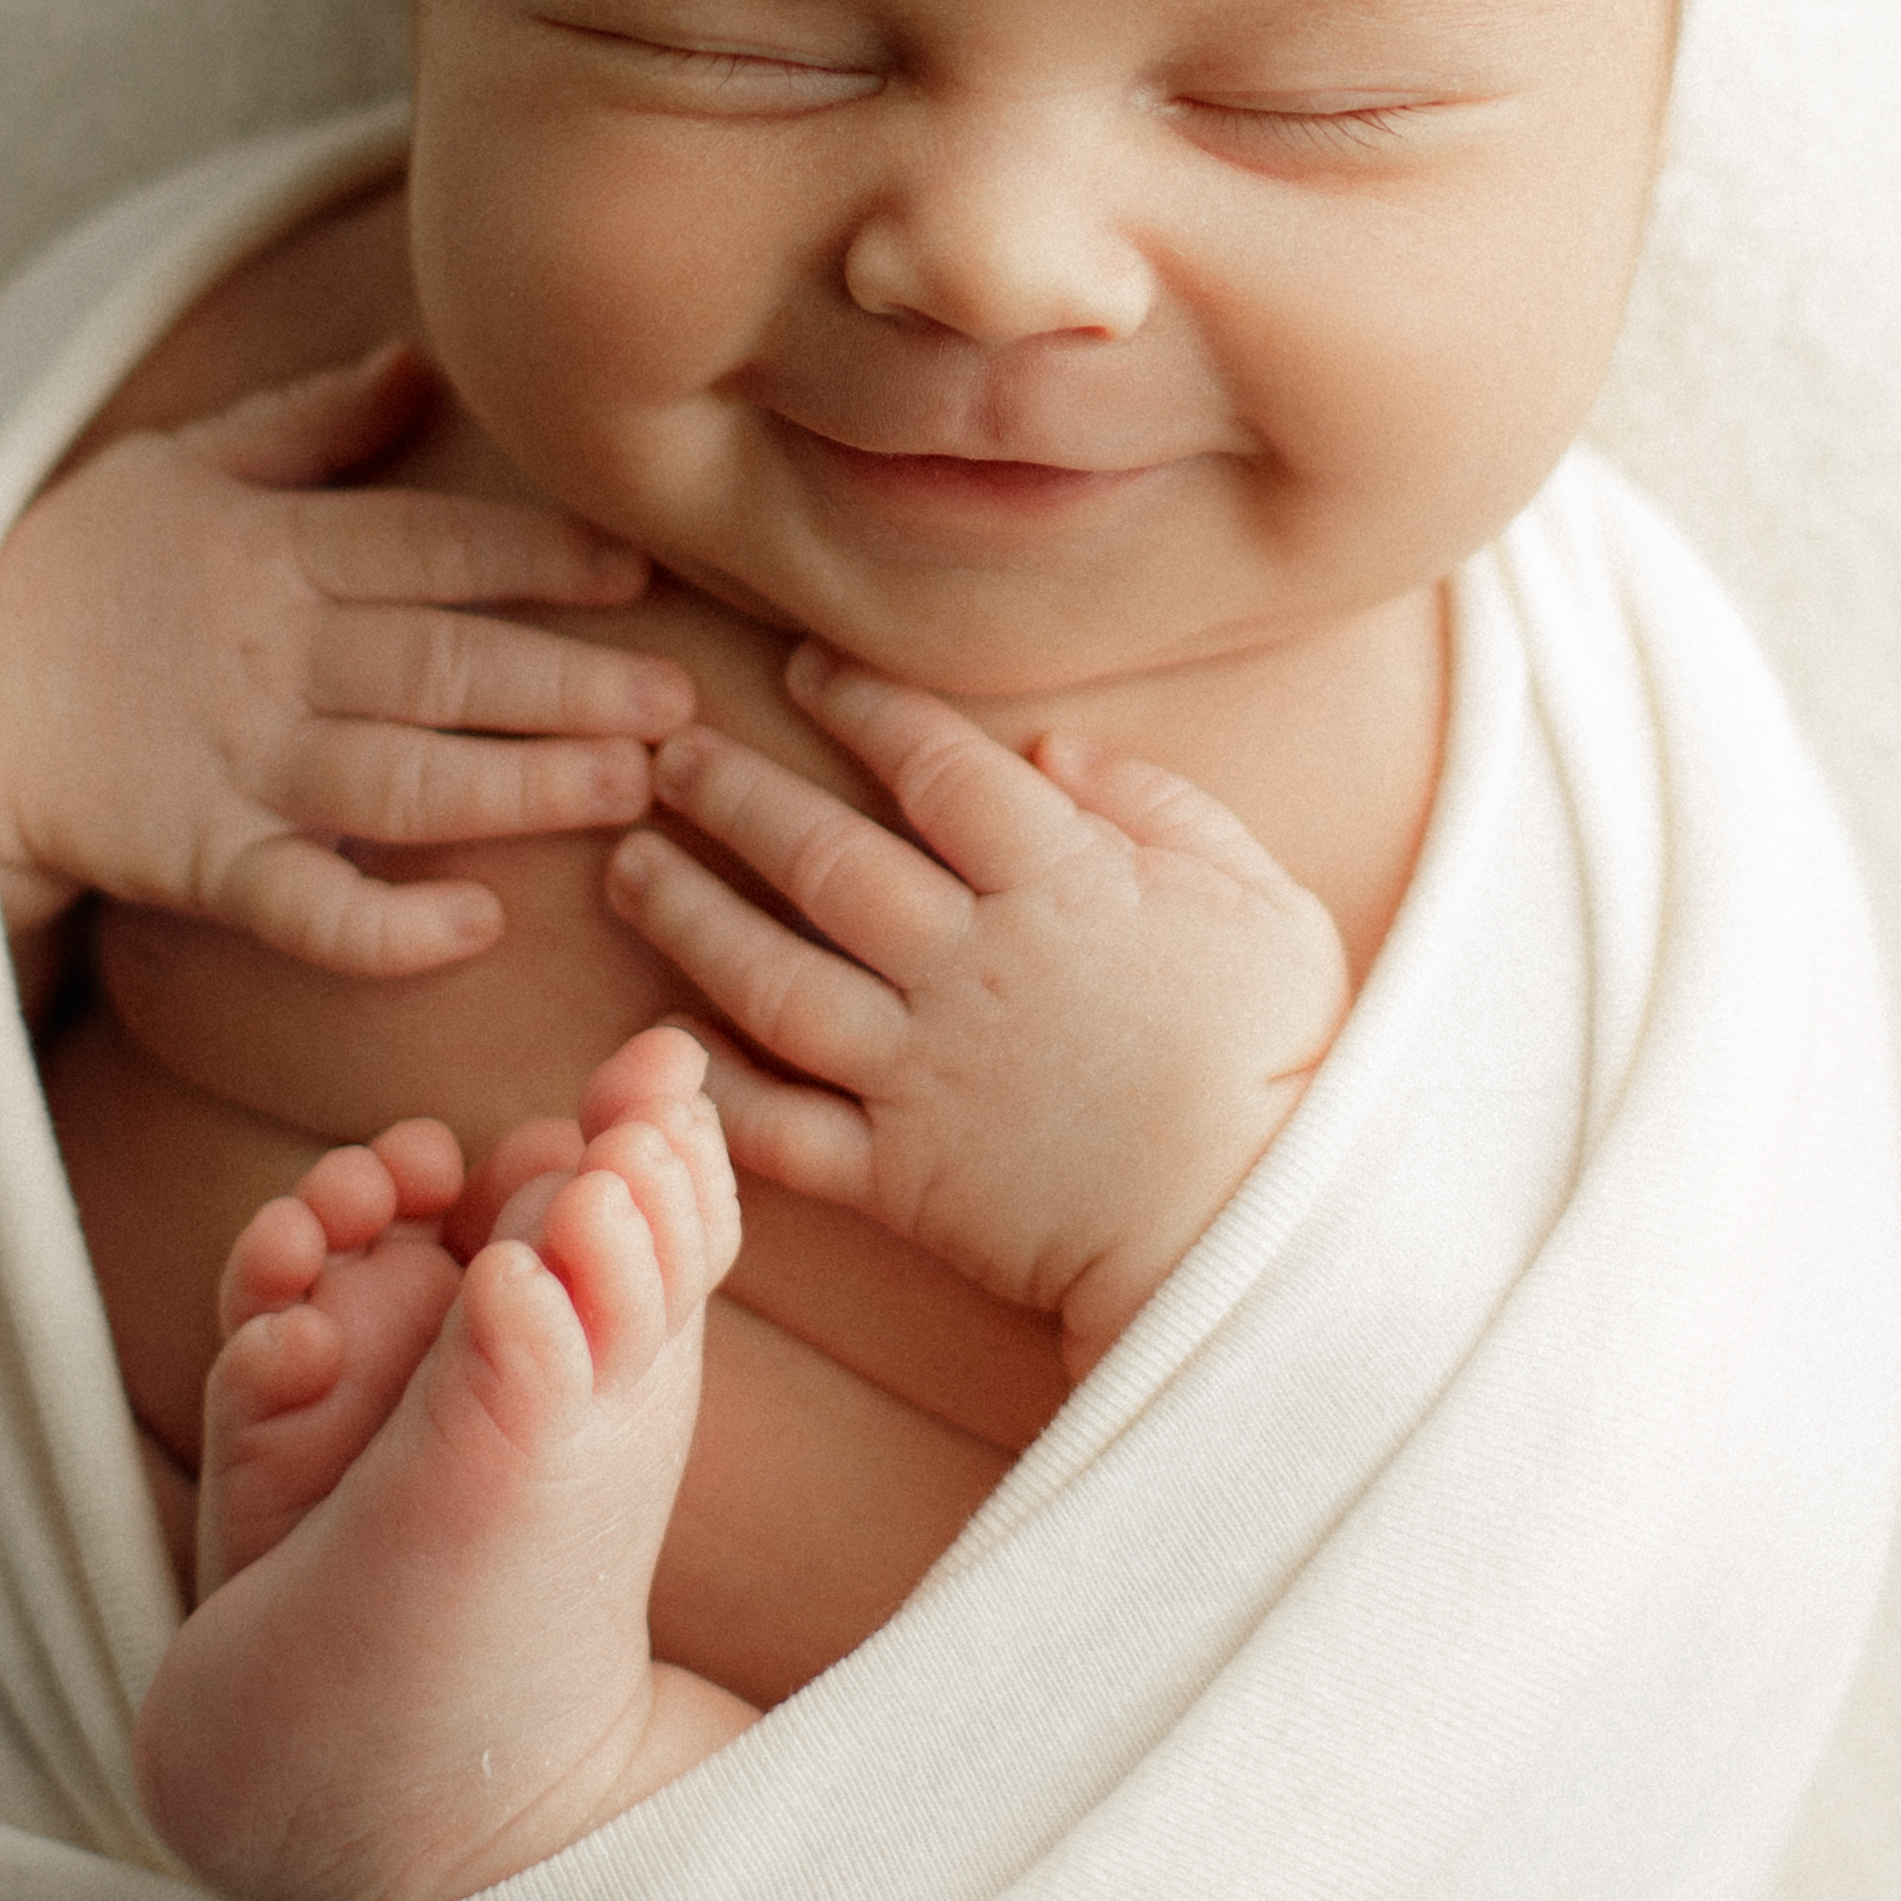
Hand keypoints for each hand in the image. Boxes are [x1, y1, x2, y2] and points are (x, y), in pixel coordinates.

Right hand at [0, 340, 693, 975]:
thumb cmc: (71, 571)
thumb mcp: (181, 464)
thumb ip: (308, 424)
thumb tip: (416, 359)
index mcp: (278, 551)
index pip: (434, 545)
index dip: (541, 556)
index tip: (639, 570)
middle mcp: (273, 654)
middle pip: (446, 664)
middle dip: (569, 683)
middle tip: (680, 702)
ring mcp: (238, 763)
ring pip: (404, 778)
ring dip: (521, 787)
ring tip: (625, 790)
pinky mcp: (199, 862)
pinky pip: (304, 903)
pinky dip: (387, 923)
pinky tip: (475, 926)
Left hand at [602, 641, 1349, 1373]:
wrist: (1248, 1233)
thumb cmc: (1273, 1058)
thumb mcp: (1259, 901)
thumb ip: (1160, 808)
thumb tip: (1052, 749)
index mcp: (1061, 887)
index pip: (936, 767)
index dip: (862, 703)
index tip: (802, 667)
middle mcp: (970, 968)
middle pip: (824, 859)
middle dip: (732, 794)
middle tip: (665, 752)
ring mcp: (922, 1075)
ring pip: (773, 979)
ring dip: (688, 915)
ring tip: (628, 866)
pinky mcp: (897, 1177)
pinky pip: (777, 1128)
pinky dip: (710, 1087)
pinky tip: (659, 1039)